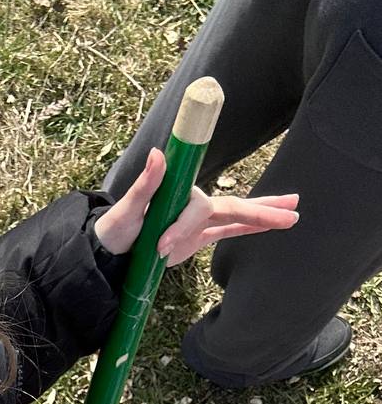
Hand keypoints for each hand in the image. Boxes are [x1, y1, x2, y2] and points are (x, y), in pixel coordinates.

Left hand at [93, 147, 299, 266]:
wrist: (110, 250)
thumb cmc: (115, 229)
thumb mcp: (125, 210)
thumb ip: (145, 184)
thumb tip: (158, 153)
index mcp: (180, 195)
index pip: (198, 209)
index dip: (184, 227)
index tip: (161, 248)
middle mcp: (193, 205)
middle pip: (234, 203)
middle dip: (261, 208)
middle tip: (293, 205)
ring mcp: (197, 222)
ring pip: (238, 215)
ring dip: (264, 215)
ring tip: (294, 214)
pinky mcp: (196, 237)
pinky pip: (228, 231)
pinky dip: (248, 229)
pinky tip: (270, 228)